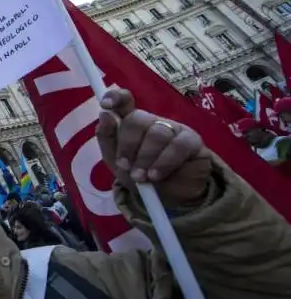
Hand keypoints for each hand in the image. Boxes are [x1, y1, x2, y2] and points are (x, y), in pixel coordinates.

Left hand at [96, 88, 211, 207]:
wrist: (168, 200)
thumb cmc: (140, 177)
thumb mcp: (116, 162)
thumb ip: (107, 138)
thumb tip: (105, 114)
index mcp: (132, 123)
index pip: (124, 101)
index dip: (116, 98)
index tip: (106, 105)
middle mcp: (152, 122)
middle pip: (137, 119)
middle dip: (128, 145)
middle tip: (125, 167)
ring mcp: (174, 129)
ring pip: (157, 133)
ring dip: (145, 157)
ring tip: (141, 177)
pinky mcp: (192, 141)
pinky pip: (178, 146)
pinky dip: (164, 162)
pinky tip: (156, 175)